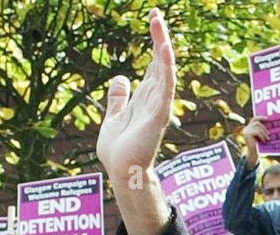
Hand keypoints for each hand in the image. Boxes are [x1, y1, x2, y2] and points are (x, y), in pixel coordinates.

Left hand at [96, 9, 174, 234]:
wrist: (121, 173)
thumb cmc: (118, 151)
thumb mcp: (113, 117)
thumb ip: (118, 98)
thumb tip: (120, 78)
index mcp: (144, 98)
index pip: (152, 65)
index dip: (153, 43)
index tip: (153, 20)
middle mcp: (153, 99)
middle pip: (159, 62)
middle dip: (158, 38)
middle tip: (156, 13)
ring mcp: (157, 107)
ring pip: (163, 70)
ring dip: (162, 46)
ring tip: (158, 22)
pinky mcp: (157, 117)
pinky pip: (165, 89)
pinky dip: (166, 69)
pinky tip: (165, 49)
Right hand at [242, 116, 268, 167]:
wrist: (253, 153)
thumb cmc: (258, 144)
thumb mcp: (260, 135)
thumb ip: (261, 129)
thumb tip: (269, 122)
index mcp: (249, 127)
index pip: (254, 119)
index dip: (261, 117)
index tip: (268, 118)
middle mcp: (246, 128)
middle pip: (257, 123)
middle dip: (264, 127)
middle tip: (269, 133)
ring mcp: (246, 131)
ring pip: (258, 128)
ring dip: (264, 133)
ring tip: (268, 138)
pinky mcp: (247, 134)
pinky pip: (257, 132)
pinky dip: (262, 136)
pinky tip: (264, 140)